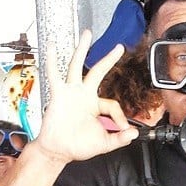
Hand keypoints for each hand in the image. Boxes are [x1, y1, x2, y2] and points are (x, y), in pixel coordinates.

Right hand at [34, 30, 137, 164]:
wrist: (59, 150)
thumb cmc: (78, 146)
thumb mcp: (105, 143)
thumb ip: (120, 139)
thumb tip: (133, 134)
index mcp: (96, 106)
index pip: (113, 104)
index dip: (120, 117)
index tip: (122, 129)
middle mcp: (84, 95)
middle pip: (98, 71)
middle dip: (109, 59)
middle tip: (119, 47)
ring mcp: (71, 92)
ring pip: (77, 66)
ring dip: (82, 49)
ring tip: (87, 34)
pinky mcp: (59, 94)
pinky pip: (54, 74)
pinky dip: (52, 60)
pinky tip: (53, 46)